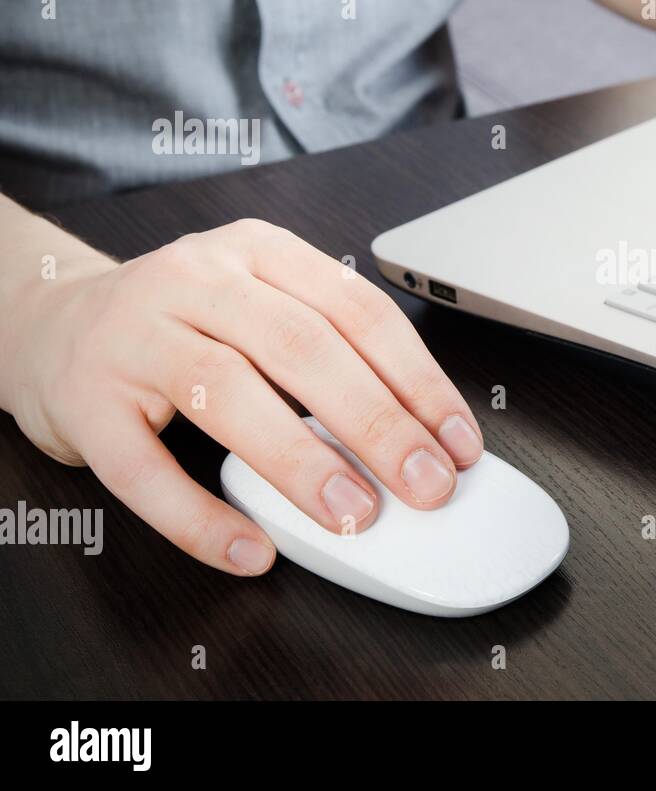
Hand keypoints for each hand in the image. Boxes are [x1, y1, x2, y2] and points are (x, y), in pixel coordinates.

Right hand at [1, 218, 482, 575]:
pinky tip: (250, 549)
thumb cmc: (181, 324)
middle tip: (426, 485)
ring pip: (228, 393)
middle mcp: (197, 279)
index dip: (418, 380)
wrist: (51, 324)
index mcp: (258, 252)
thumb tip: (420, 436)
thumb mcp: (257, 305)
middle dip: (378, 423)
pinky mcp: (85, 399)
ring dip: (300, 461)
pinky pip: (144, 468)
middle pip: (303, 348)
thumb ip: (327, 352)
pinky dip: (200, 517)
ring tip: (353, 514)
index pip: (358, 312)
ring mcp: (134, 335)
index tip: (458, 441)